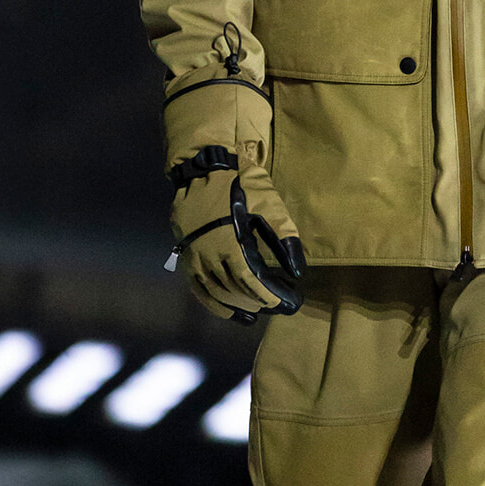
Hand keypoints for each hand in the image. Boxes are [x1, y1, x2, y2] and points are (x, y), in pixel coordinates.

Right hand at [171, 161, 304, 321]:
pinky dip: (214, 304)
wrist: (203, 172)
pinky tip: (229, 312)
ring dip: (238, 306)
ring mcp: (195, 259)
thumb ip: (284, 239)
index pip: (250, 281)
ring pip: (217, 293)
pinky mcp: (186, 259)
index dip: (268, 295)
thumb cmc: (241, 188)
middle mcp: (209, 257)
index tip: (285, 303)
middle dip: (258, 302)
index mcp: (230, 244)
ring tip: (256, 313)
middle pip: (235, 290)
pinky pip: (198, 290)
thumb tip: (298, 271)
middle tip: (277, 307)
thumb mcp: (269, 207)